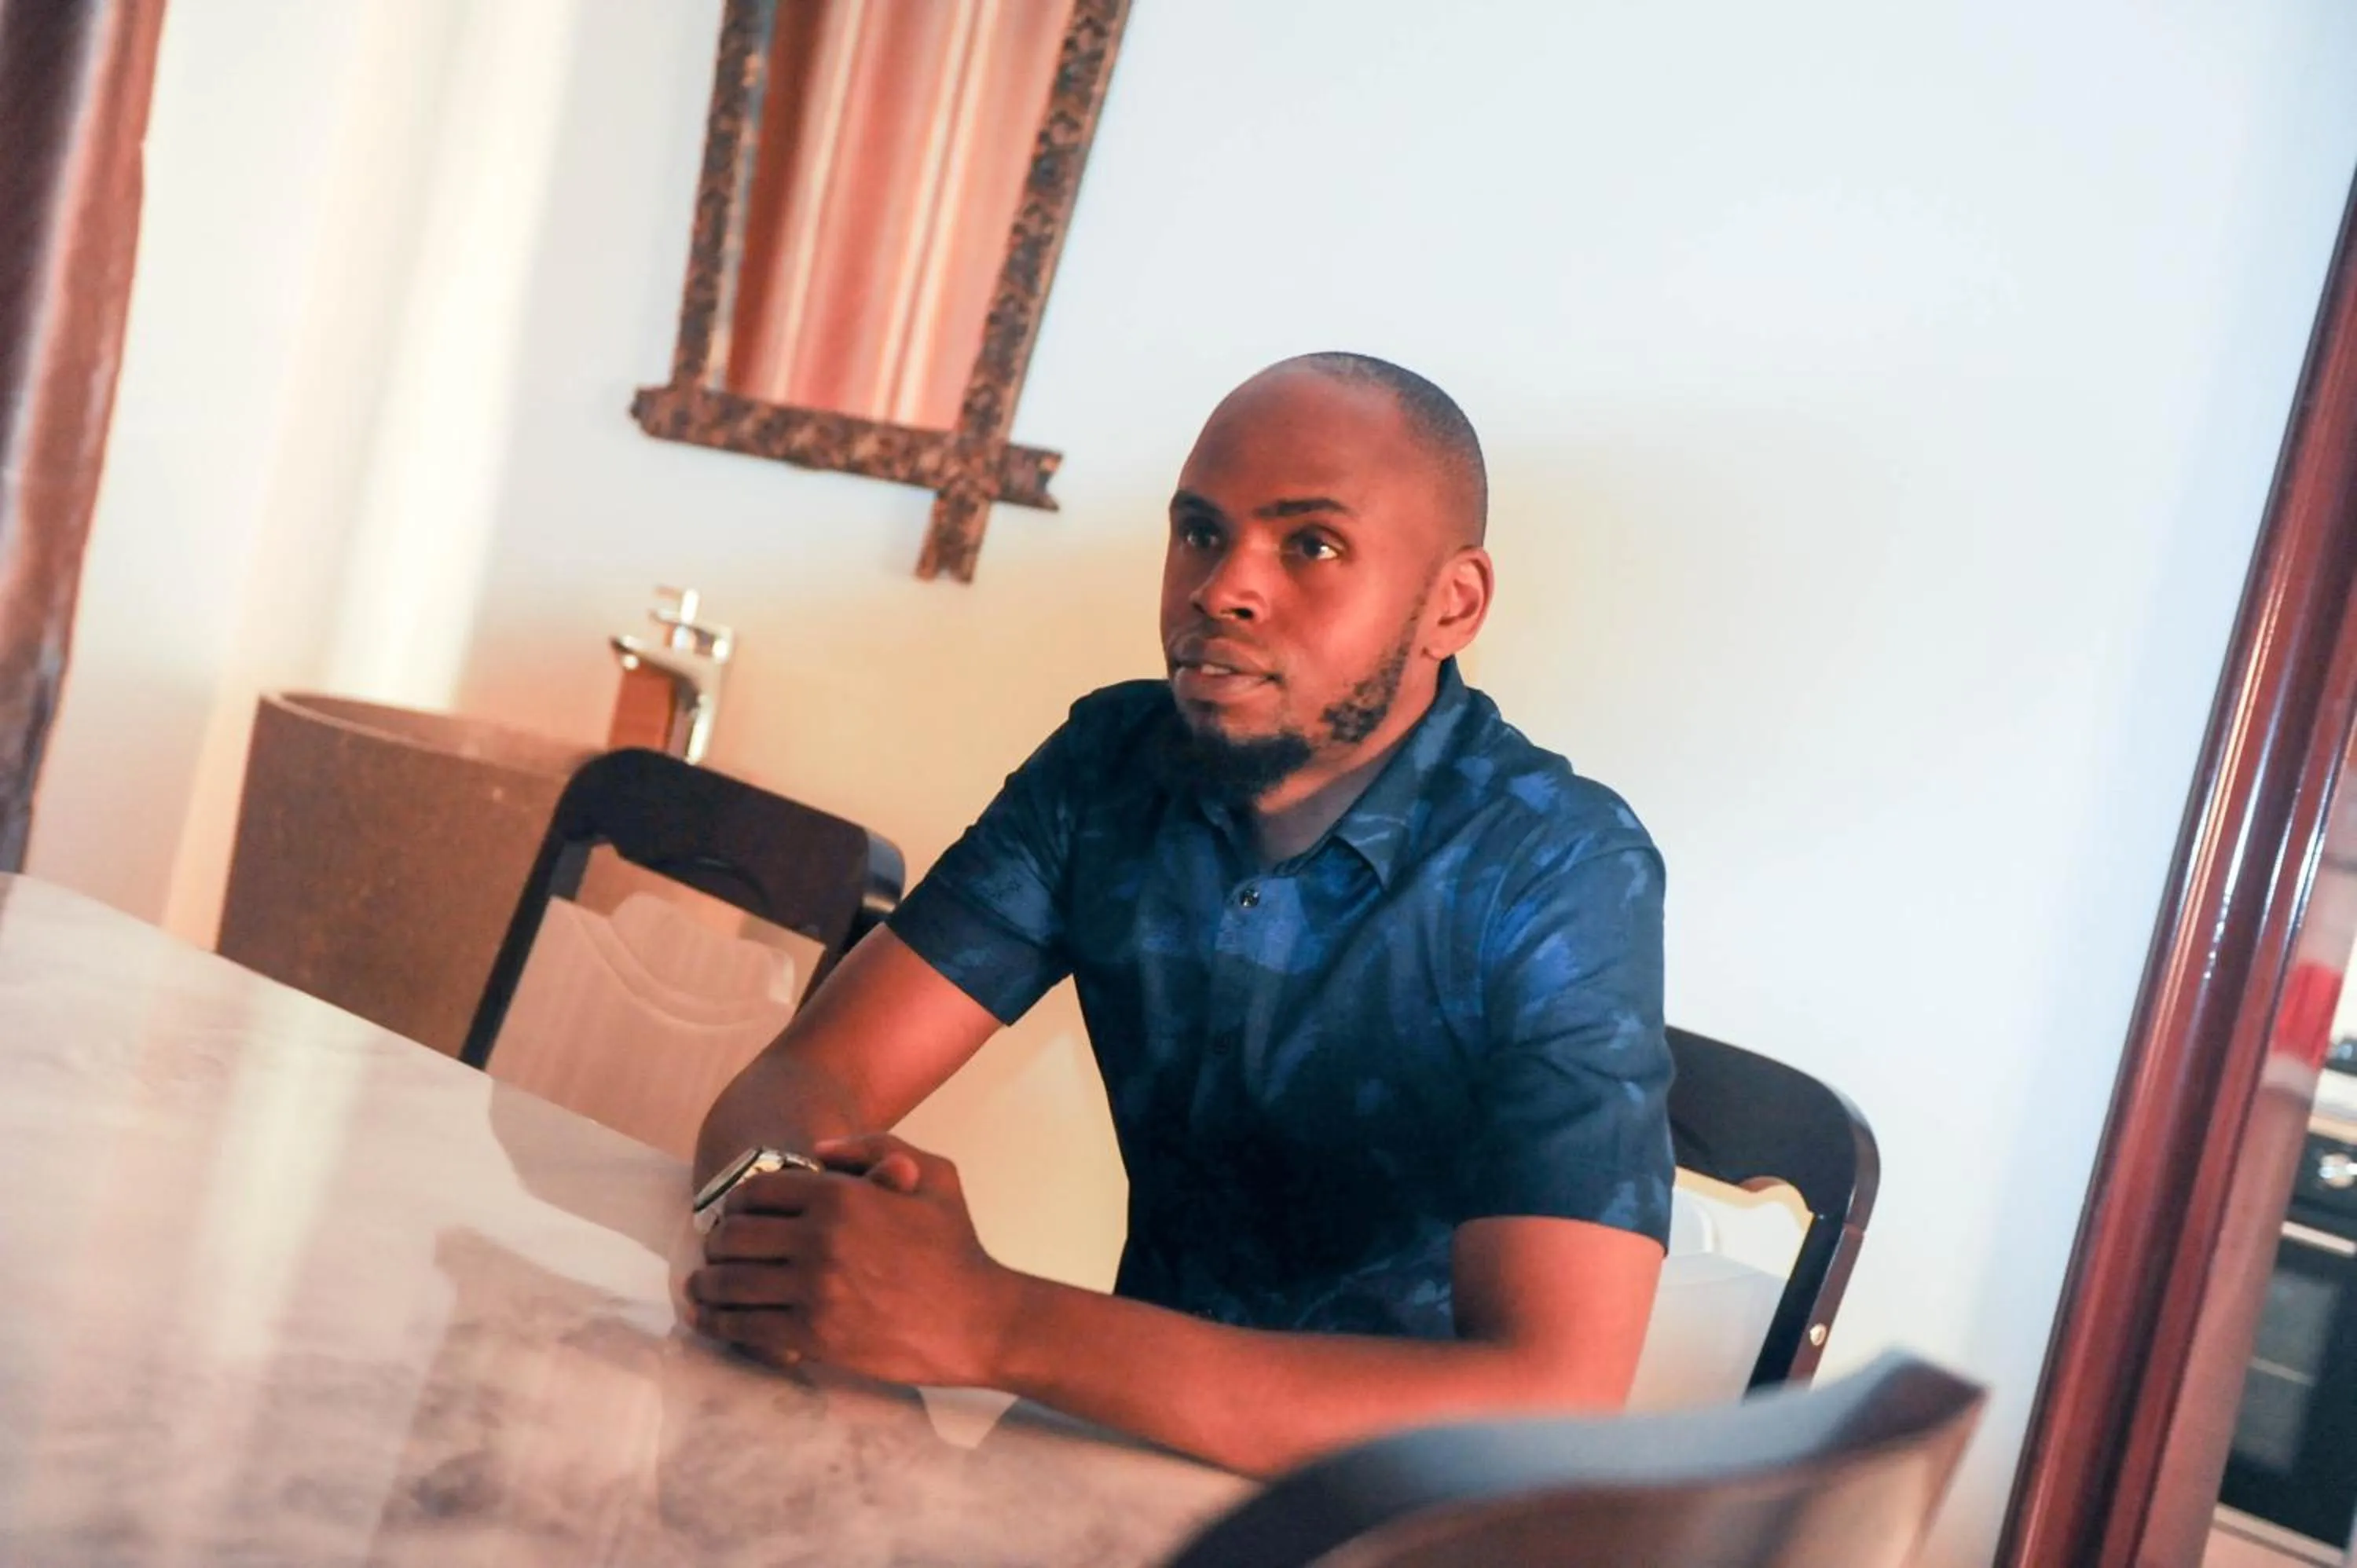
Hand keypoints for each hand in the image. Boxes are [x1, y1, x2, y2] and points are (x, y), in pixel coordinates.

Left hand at [685, 1134, 1021, 1387]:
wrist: (979, 1320)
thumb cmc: (957, 1249)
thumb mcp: (933, 1175)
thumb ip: (875, 1147)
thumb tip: (818, 1151)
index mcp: (840, 1196)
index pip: (755, 1191)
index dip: (737, 1203)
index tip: (736, 1217)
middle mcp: (818, 1239)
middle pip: (734, 1236)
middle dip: (718, 1244)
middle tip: (718, 1253)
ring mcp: (812, 1290)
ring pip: (730, 1283)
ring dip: (707, 1284)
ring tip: (702, 1286)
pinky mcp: (812, 1336)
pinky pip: (745, 1327)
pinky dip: (720, 1323)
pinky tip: (713, 1319)